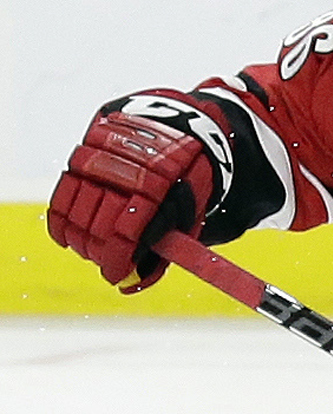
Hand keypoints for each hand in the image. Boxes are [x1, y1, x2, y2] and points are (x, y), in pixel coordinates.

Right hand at [46, 107, 218, 291]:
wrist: (181, 128)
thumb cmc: (184, 184)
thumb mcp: (190, 214)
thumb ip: (164, 250)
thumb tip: (129, 284)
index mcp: (163, 186)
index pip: (129, 231)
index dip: (117, 259)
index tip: (114, 275)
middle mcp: (128, 168)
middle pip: (98, 224)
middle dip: (98, 252)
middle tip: (104, 262)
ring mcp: (103, 156)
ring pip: (76, 210)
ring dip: (80, 239)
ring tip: (90, 248)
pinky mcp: (84, 149)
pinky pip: (63, 192)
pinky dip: (61, 218)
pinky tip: (67, 234)